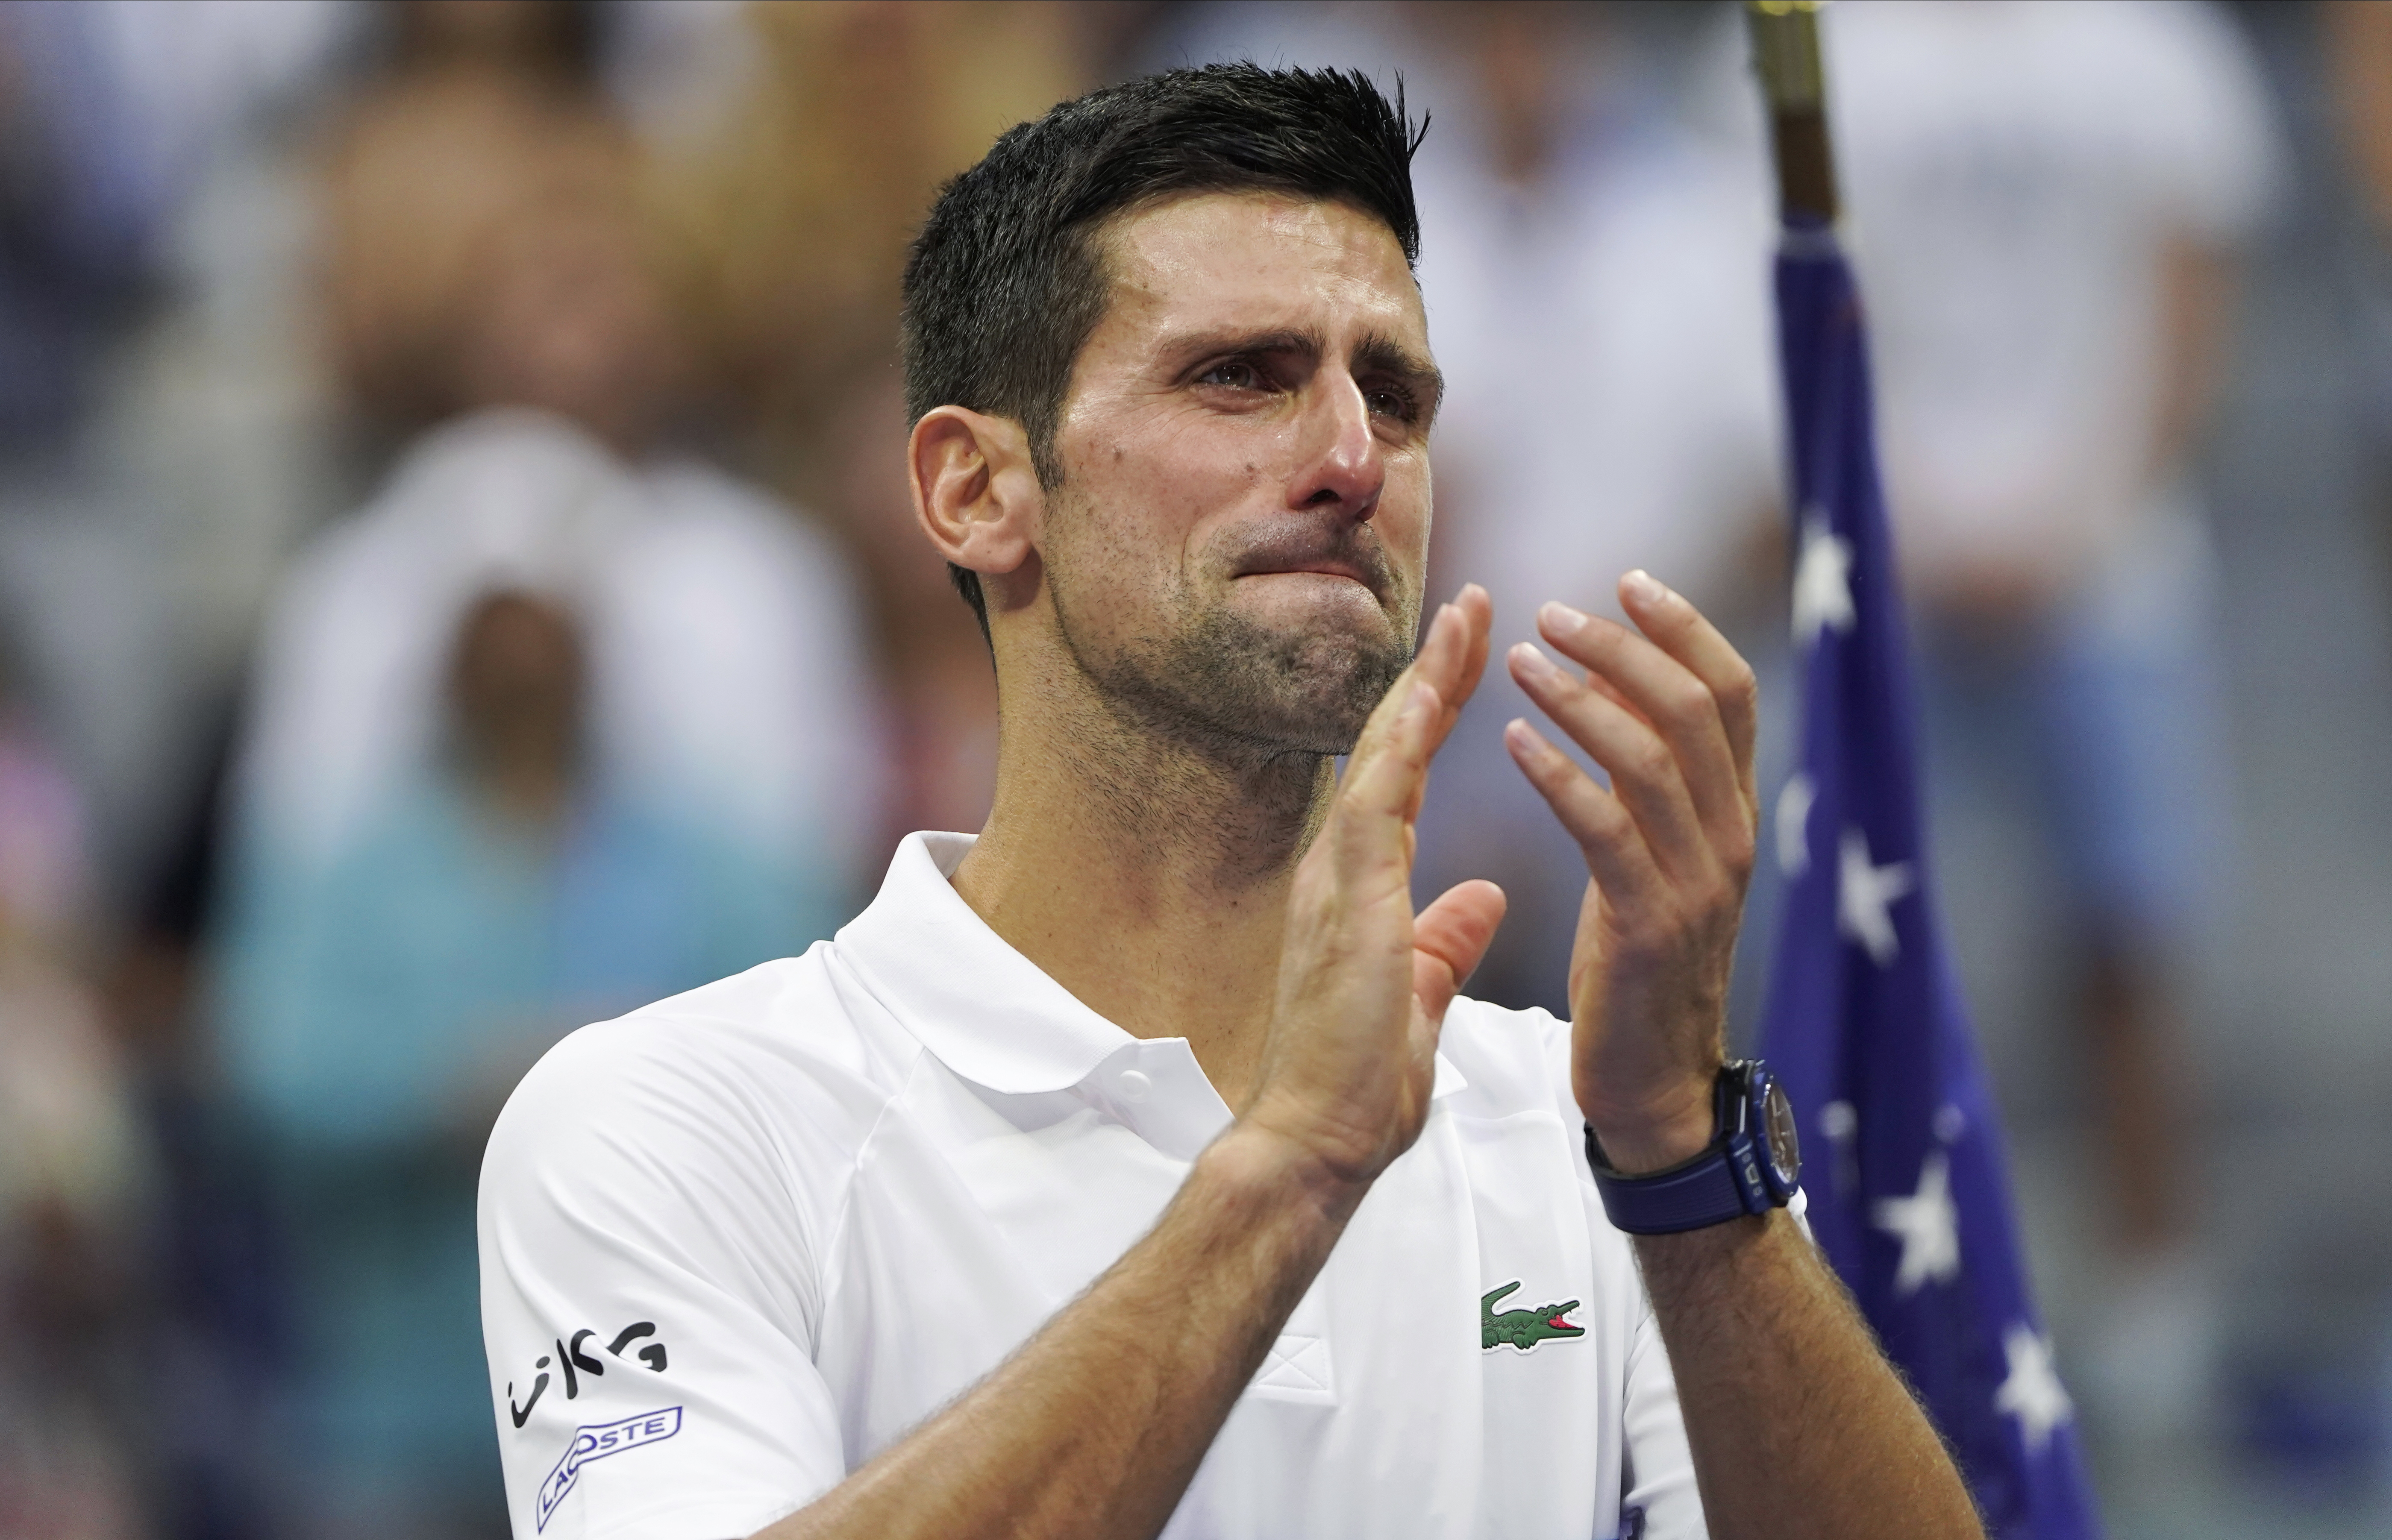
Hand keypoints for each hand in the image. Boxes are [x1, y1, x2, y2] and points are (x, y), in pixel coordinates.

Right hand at [1240, 587, 1507, 1189]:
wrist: (1313, 1140)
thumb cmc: (1355, 1083)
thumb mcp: (1415, 995)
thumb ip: (1444, 941)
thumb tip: (1482, 901)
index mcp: (1359, 886)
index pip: (1401, 777)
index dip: (1435, 713)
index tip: (1471, 657)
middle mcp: (1340, 866)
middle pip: (1389, 744)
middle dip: (1432, 671)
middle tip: (1472, 601)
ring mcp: (1336, 875)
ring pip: (1382, 752)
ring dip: (1424, 681)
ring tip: (1467, 614)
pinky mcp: (1345, 896)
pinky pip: (1377, 796)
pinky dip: (1403, 739)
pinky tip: (1432, 690)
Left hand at [1504, 571, 1759, 1172]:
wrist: (1652, 1088)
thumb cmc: (1637, 969)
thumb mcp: (1652, 860)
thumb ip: (1647, 781)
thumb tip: (1620, 686)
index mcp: (1732, 817)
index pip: (1730, 693)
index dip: (1684, 629)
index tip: (1627, 581)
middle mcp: (1730, 839)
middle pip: (1695, 708)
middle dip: (1625, 648)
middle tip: (1553, 613)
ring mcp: (1698, 884)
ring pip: (1652, 758)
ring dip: (1582, 699)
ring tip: (1519, 662)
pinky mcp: (1651, 928)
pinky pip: (1607, 831)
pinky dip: (1560, 776)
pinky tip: (1511, 742)